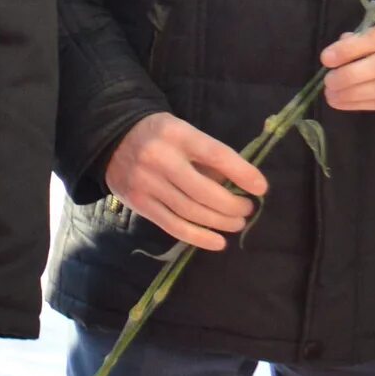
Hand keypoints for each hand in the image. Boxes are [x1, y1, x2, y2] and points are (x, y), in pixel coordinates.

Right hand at [104, 113, 267, 252]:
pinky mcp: (139, 203)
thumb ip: (207, 157)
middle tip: (247, 209)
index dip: (241, 173)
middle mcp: (160, 158)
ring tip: (236, 223)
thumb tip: (238, 186)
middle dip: (232, 205)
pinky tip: (217, 242)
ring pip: (190, 211)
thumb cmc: (161, 136)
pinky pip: (173, 226)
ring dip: (219, 222)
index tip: (261, 188)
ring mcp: (147, 183)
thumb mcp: (184, 133)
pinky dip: (198, 237)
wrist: (113, 140)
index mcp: (177, 134)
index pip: (216, 154)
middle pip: (204, 190)